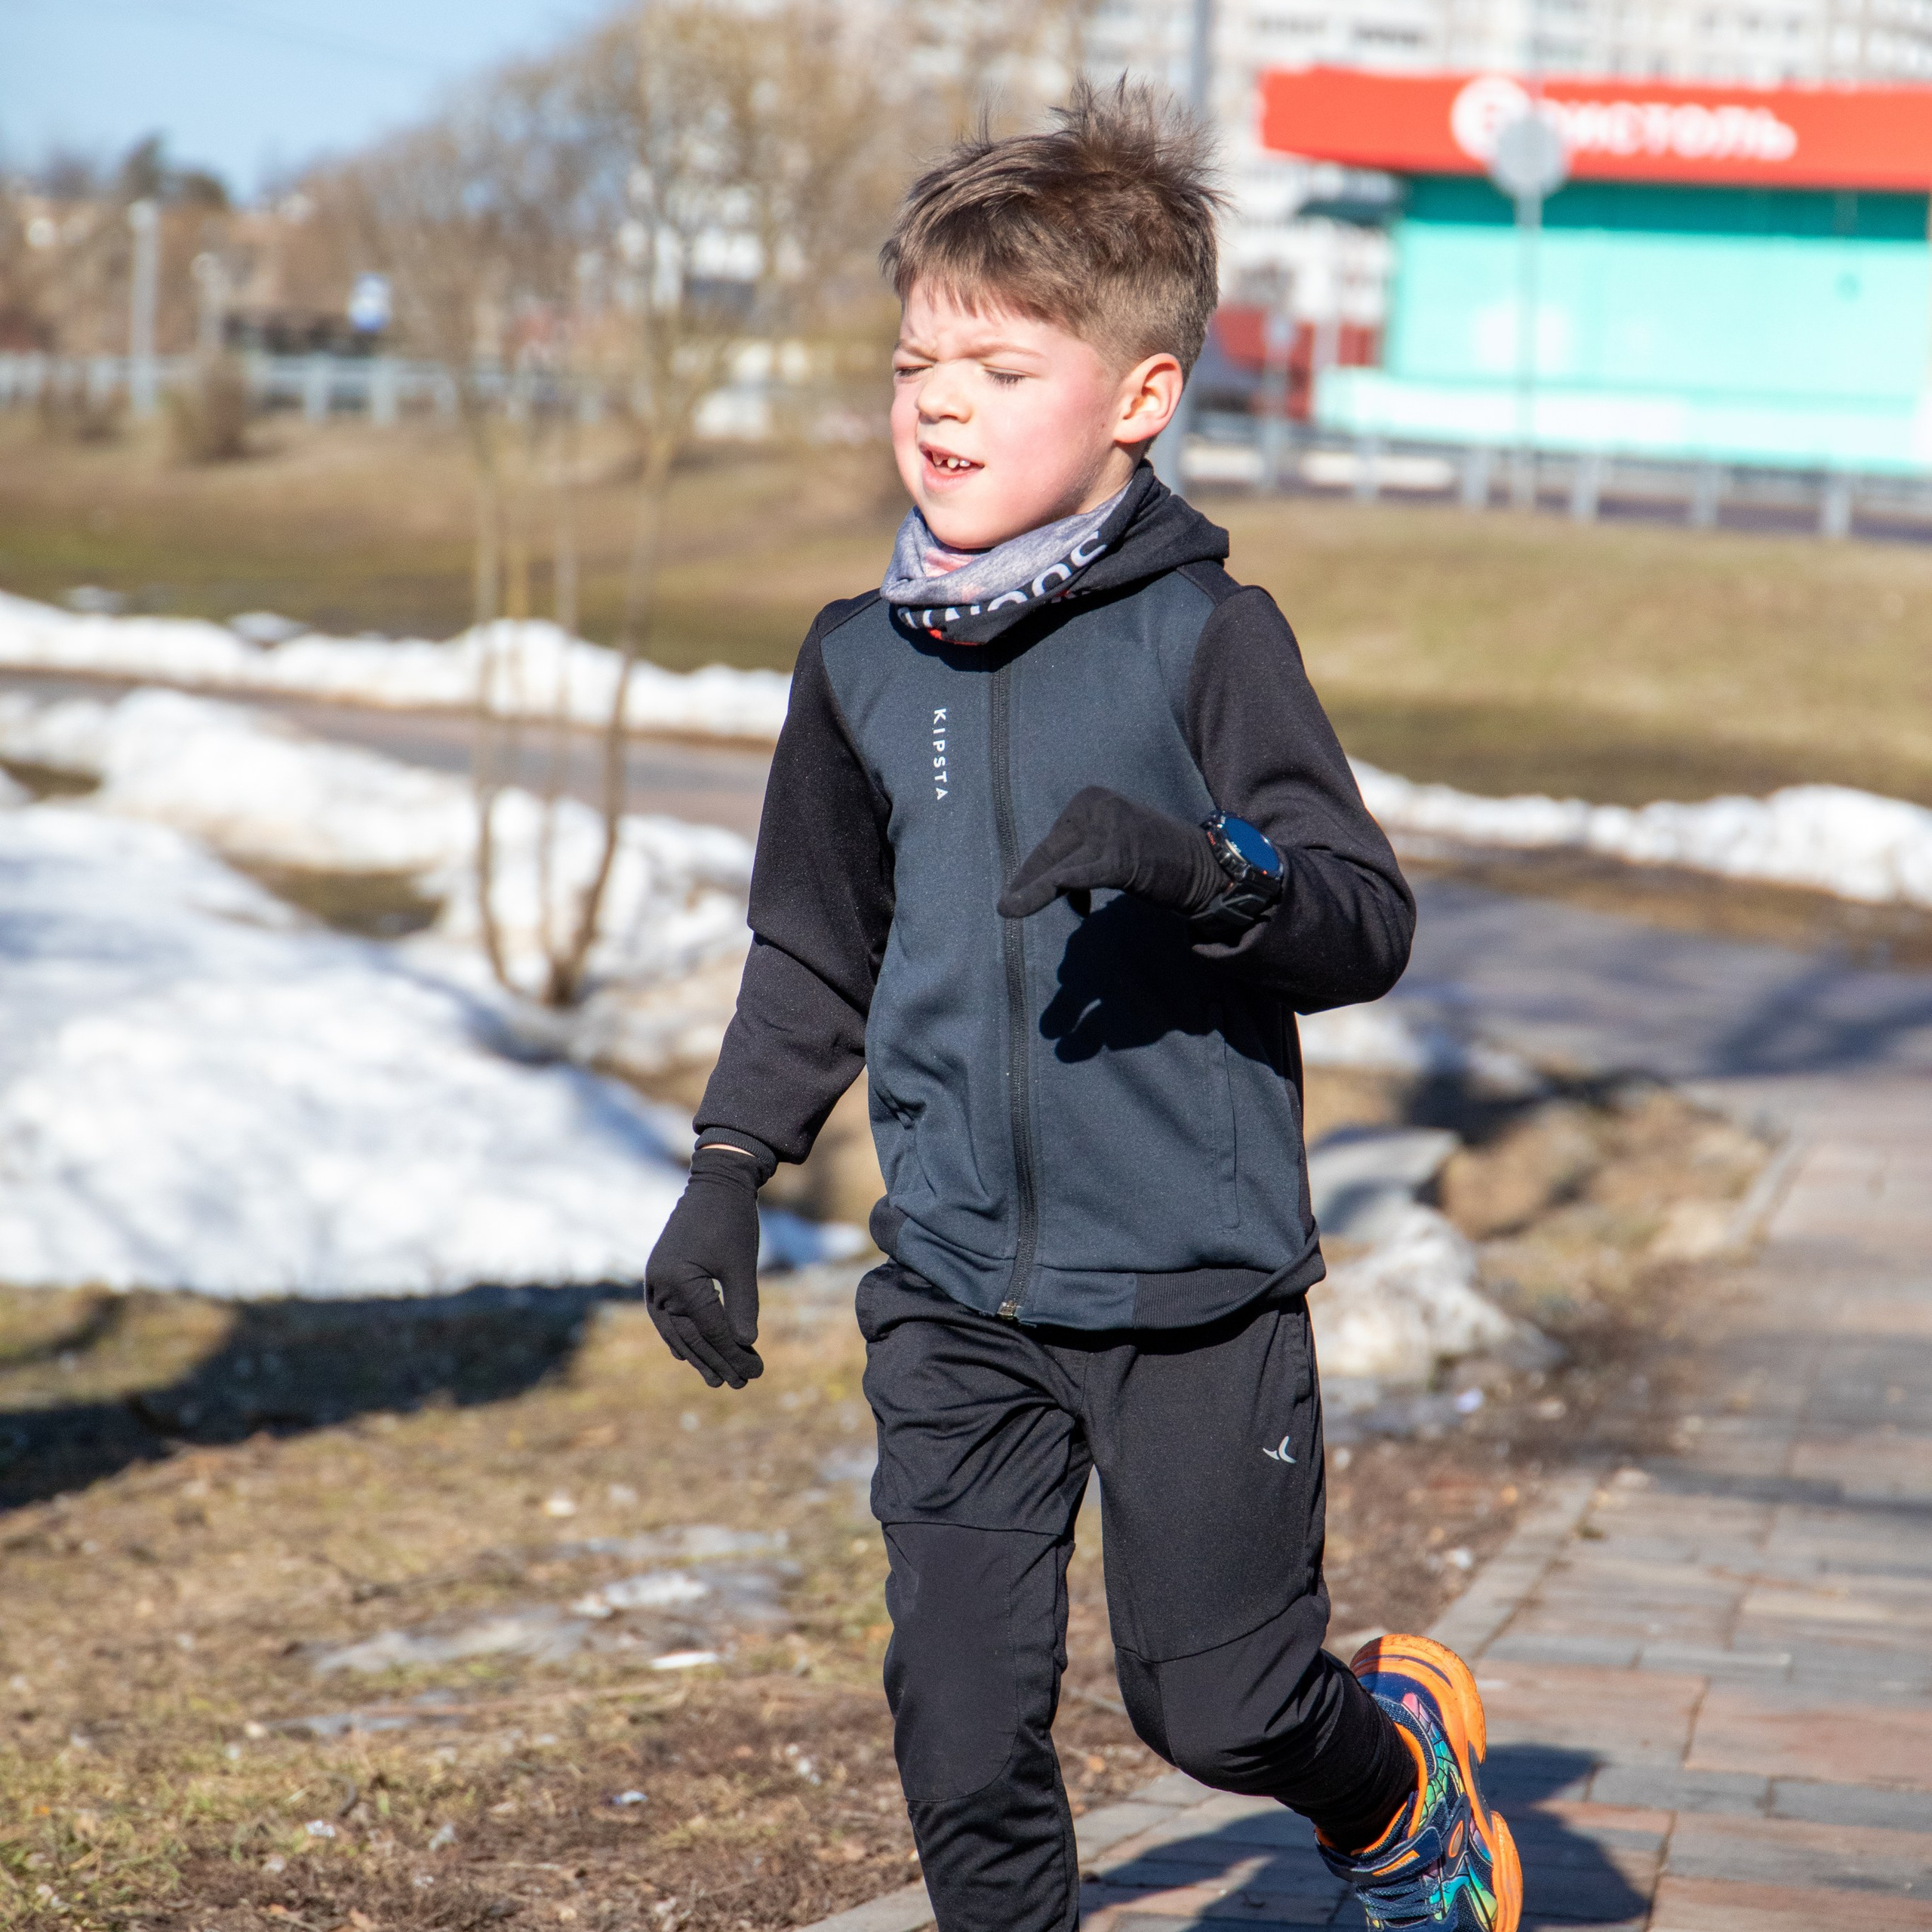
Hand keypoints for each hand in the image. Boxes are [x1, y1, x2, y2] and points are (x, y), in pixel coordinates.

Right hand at [644, 1146, 763, 1388]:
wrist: (715, 1183)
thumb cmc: (733, 1221)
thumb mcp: (742, 1265)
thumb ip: (742, 1305)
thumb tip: (744, 1344)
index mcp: (678, 1279)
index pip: (708, 1327)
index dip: (732, 1353)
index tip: (754, 1372)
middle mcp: (659, 1284)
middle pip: (689, 1334)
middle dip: (716, 1360)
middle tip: (740, 1384)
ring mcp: (655, 1281)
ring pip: (675, 1330)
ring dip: (697, 1355)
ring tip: (717, 1380)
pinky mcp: (660, 1276)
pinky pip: (667, 1316)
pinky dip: (681, 1336)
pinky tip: (689, 1355)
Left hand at [998, 786, 1223, 920]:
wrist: (1203, 866)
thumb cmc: (1155, 858)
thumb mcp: (1109, 849)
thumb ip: (1079, 859)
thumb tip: (1057, 888)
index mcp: (1090, 799)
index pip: (1053, 839)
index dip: (1034, 870)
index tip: (1018, 895)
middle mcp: (1098, 807)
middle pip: (1052, 852)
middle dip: (1030, 882)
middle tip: (1005, 907)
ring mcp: (1110, 831)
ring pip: (1060, 867)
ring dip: (1033, 892)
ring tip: (1008, 910)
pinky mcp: (1121, 858)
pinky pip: (1082, 875)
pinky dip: (1058, 887)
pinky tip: (1032, 899)